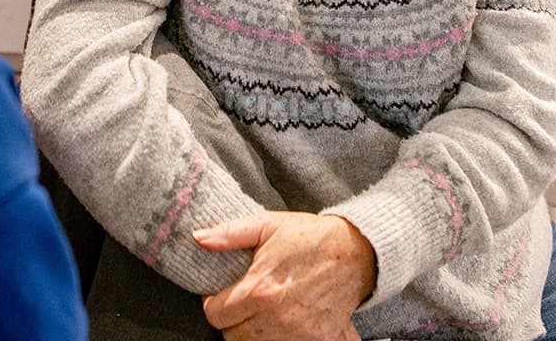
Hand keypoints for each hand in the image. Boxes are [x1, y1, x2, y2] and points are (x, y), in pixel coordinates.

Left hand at [196, 212, 372, 340]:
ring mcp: (297, 335)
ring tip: (262, 312)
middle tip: (243, 303)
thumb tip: (199, 239)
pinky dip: (279, 339)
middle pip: (232, 337)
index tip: (222, 295)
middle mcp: (276, 318)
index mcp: (259, 290)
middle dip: (232, 320)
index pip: (215, 315)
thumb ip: (229, 234)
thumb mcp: (267, 225)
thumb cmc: (310, 237)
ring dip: (252, 333)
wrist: (356, 252)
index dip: (214, 303)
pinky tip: (282, 323)